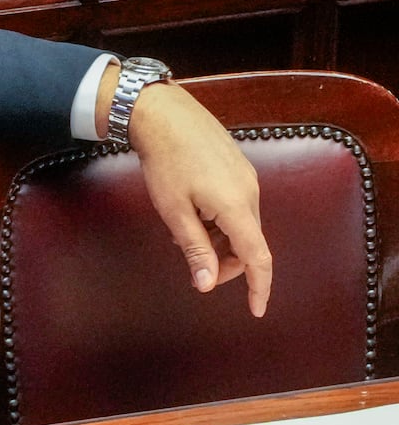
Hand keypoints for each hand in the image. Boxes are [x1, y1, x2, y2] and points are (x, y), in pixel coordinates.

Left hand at [115, 74, 272, 315]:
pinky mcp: (238, 168)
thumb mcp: (174, 211)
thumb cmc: (165, 161)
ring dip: (219, 241)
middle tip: (196, 270)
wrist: (164, 114)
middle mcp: (250, 193)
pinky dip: (219, 221)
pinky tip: (192, 216)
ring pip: (241, 225)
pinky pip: (236, 206)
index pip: (258, 258)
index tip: (256, 310)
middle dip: (226, 263)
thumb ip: (194, 248)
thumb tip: (206, 284)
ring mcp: (246, 178)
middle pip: (249, 243)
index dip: (259, 287)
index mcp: (237, 207)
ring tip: (183, 236)